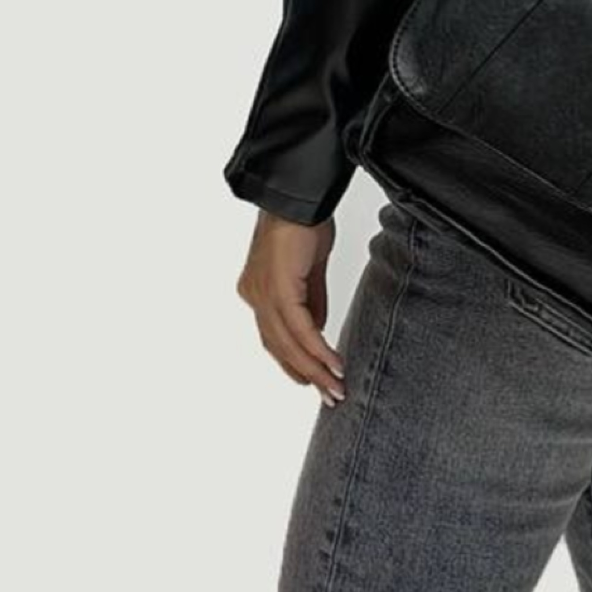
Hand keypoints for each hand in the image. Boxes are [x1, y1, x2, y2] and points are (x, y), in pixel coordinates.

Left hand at [236, 208, 348, 403]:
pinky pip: (300, 329)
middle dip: (306, 373)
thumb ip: (311, 300)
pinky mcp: (279, 290)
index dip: (294, 360)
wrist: (298, 196)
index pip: (275, 335)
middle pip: (279, 346)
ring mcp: (263, 294)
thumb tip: (317, 331)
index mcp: (258, 289)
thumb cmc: (304, 221)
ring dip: (315, 369)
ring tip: (336, 388)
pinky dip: (317, 349)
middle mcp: (255, 295)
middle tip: (329, 395)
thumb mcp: (310, 268)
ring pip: (289, 343)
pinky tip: (333, 364)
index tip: (314, 380)